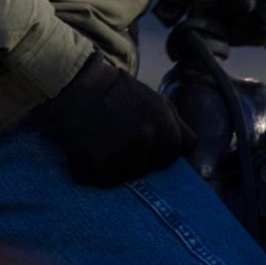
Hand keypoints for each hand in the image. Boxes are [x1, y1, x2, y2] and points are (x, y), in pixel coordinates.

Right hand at [32, 53, 194, 187]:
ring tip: (102, 142)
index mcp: (166, 127)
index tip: (147, 143)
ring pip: (127, 176)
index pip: (173, 157)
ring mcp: (124, 156)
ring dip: (116, 165)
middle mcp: (149, 143)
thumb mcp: (154, 98)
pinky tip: (88, 150)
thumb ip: (174, 123)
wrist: (76, 84)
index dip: (161, 150)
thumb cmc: (116, 90)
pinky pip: (102, 180)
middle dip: (140, 158)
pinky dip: (94, 170)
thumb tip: (189, 149)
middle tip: (119, 139)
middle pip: (150, 168)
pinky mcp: (99, 166)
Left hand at [165, 0, 265, 44]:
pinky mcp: (253, 15)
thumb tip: (249, 7)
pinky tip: (213, 16)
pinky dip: (227, 31)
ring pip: (256, 35)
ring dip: (230, 29)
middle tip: (213, 14)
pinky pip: (246, 35)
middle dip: (240, 28)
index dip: (258, 25)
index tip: (231, 22)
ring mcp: (264, 2)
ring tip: (210, 11)